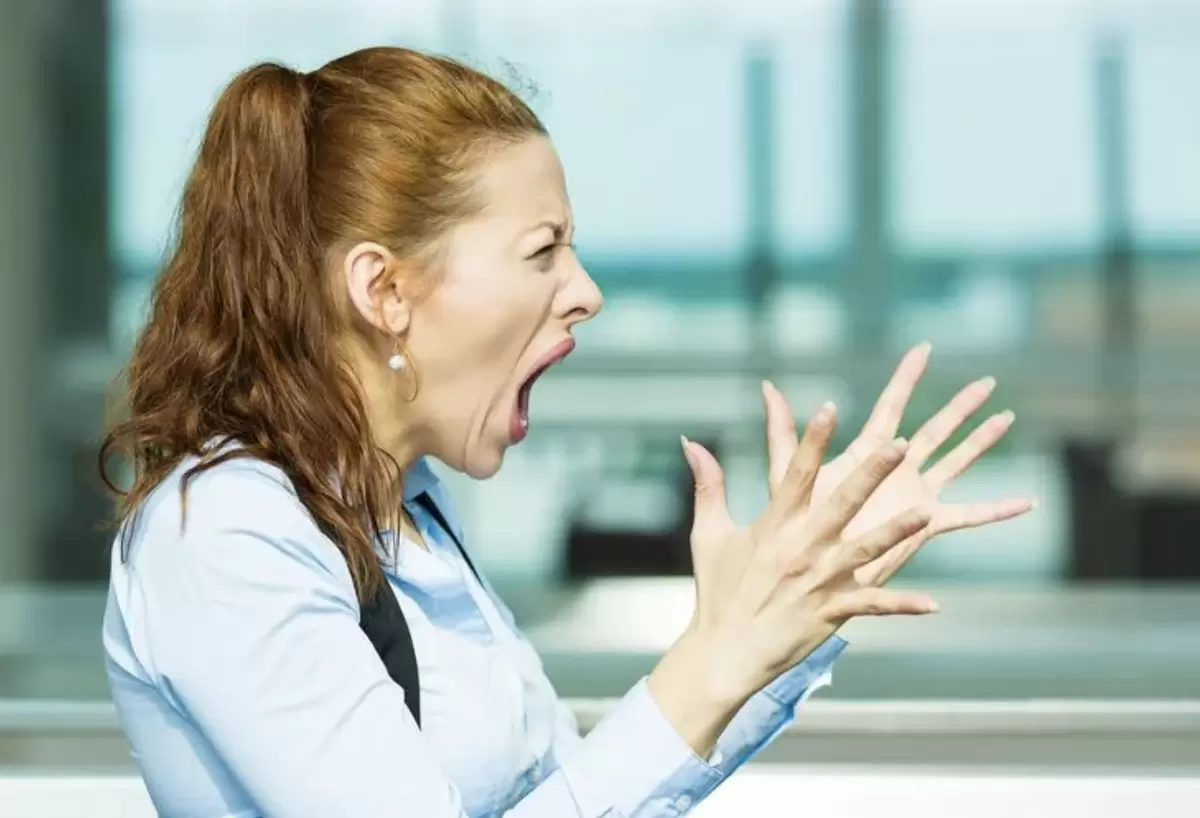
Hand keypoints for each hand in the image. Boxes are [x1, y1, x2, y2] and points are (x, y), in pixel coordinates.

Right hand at [663, 406, 936, 715]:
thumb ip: (708, 484)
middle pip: (841, 503)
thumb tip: (690, 441)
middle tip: (899, 443)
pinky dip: (901, 606)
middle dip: (871, 472)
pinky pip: (871, 606)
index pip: (796, 473)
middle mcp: (800, 548)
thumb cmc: (717, 592)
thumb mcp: (708, 534)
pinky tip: (932, 603)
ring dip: (897, 531)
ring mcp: (818, 581)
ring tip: (926, 512)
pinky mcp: (830, 613)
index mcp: (774, 525)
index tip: (830, 407)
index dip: (813, 439)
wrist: (724, 652)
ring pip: (865, 550)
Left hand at [762, 343, 1034, 586]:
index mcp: (864, 456)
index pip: (890, 406)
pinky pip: (967, 515)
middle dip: (960, 405)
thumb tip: (767, 386)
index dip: (905, 377)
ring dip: (982, 441)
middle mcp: (894, 472)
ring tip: (1008, 417)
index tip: (923, 348)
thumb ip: (781, 431)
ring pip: (956, 461)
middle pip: (934, 429)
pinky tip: (1027, 503)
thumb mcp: (786, 474)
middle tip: (987, 381)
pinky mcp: (923, 526)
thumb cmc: (790, 529)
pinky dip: (997, 510)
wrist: (803, 575)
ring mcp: (912, 497)